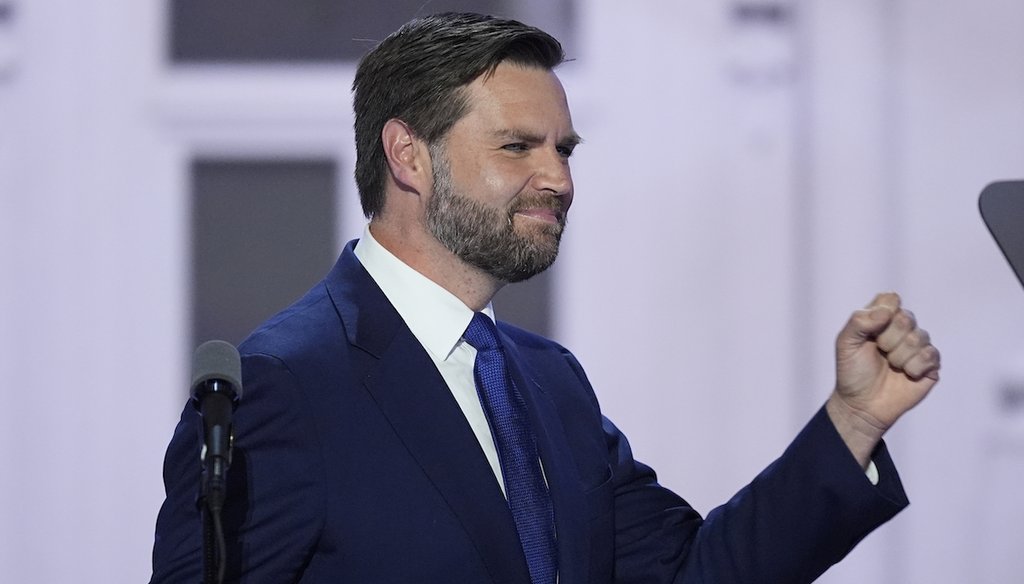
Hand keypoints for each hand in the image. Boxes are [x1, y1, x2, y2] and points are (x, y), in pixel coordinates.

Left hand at [826, 292, 940, 467]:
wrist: (862, 404)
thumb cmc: (852, 372)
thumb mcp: (845, 343)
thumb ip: (859, 321)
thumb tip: (887, 311)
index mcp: (881, 318)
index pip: (891, 299)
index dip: (882, 314)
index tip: (870, 332)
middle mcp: (902, 328)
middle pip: (906, 318)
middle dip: (887, 340)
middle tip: (879, 353)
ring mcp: (918, 345)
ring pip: (919, 337)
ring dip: (899, 357)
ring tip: (890, 366)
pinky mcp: (930, 364)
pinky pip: (930, 355)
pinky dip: (914, 367)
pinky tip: (905, 375)